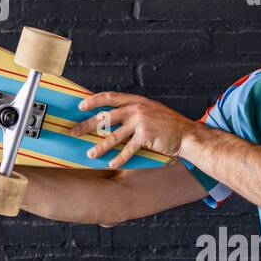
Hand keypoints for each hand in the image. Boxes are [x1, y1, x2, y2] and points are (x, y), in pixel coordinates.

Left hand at [72, 92, 189, 167]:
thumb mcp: (149, 110)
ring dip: (100, 146)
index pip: (109, 97)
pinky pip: (128, 149)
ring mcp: (140, 122)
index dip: (93, 100)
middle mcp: (136, 109)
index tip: (80, 106)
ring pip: (113, 136)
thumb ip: (132, 111)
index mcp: (135, 101)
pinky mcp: (145, 136)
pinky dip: (119, 158)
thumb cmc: (166, 124)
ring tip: (90, 154)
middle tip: (74, 132)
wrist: (186, 134)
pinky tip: (112, 163)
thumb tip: (108, 118)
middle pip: (105, 117)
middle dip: (87, 125)